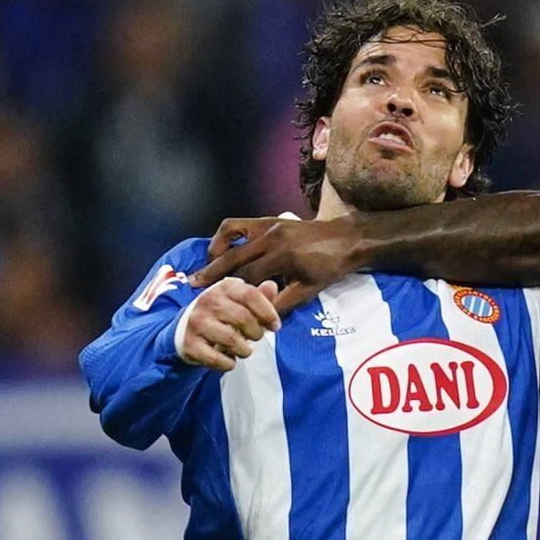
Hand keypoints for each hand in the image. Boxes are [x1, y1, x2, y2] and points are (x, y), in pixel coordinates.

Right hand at [176, 275, 281, 370]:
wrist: (184, 332)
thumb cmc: (220, 317)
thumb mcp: (238, 303)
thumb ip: (258, 297)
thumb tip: (272, 286)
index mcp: (223, 288)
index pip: (250, 294)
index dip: (268, 312)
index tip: (275, 325)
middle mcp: (207, 301)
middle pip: (243, 317)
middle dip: (256, 332)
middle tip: (256, 338)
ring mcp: (197, 322)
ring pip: (231, 339)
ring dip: (244, 350)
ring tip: (244, 350)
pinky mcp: (190, 344)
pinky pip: (216, 358)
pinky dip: (229, 363)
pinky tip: (230, 361)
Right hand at [194, 215, 359, 313]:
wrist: (346, 239)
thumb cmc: (329, 268)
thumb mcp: (308, 291)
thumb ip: (281, 304)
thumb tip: (258, 319)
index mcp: (282, 257)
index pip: (247, 278)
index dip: (230, 291)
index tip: (214, 301)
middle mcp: (271, 238)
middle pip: (233, 257)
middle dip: (212, 272)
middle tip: (193, 284)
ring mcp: (268, 225)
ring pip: (230, 234)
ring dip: (216, 249)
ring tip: (209, 265)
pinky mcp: (268, 219)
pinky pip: (238, 224)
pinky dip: (226, 235)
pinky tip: (223, 248)